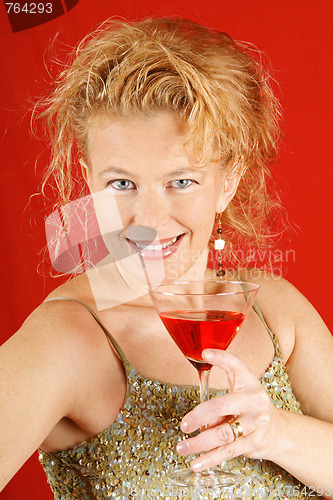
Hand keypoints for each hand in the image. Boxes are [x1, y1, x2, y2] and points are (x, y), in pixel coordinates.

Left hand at [176, 349, 284, 471]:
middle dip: (198, 416)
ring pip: (222, 434)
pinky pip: (228, 452)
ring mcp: (256, 423)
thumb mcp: (239, 395)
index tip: (205, 353)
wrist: (279, 431)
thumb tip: (199, 423)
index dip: (221, 358)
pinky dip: (210, 459)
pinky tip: (196, 463)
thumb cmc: (251, 409)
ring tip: (182, 447)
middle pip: (221, 406)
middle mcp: (254, 401)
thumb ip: (218, 404)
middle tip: (184, 425)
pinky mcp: (255, 443)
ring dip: (199, 442)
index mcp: (249, 383)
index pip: (236, 365)